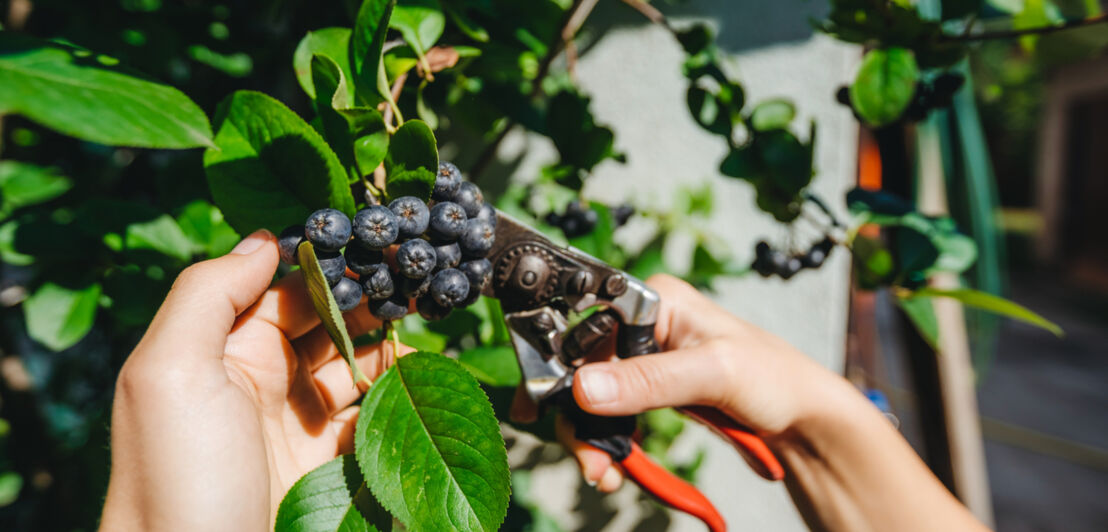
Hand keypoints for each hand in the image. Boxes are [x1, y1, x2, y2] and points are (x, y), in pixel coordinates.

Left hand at [100, 230, 410, 531]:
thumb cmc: (177, 481)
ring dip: (393, 353)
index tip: (383, 242)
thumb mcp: (170, 373)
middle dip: (371, 303)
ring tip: (428, 337)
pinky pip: (374, 422)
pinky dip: (401, 403)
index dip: (332, 264)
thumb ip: (210, 293)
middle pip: (327, 325)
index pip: (283, 288)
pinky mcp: (332, 469)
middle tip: (419, 284)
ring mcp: (299, 428)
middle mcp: (259, 383)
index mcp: (218, 351)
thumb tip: (268, 237)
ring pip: (357, 370)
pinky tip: (423, 391)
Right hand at [511, 274, 850, 491]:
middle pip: (581, 368)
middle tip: (587, 459)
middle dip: (577, 418)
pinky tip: (612, 469)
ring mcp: (645, 360)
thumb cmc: (776, 379)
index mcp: (656, 299)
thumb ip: (648, 380)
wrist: (805, 420)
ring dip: (590, 439)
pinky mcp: (650, 391)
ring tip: (602, 473)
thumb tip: (586, 387)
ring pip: (591, 398)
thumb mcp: (712, 374)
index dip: (561, 367)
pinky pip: (611, 416)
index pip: (585, 325)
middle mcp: (644, 325)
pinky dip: (607, 445)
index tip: (546, 406)